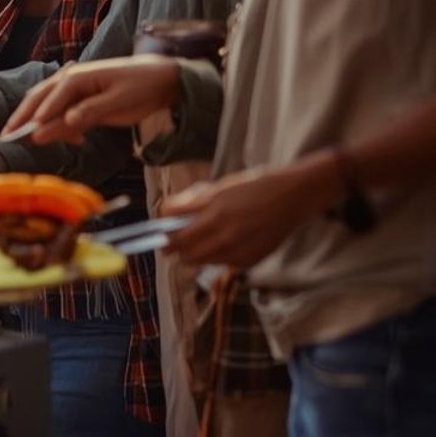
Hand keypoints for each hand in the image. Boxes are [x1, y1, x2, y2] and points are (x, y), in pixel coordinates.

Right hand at [3, 55, 181, 146]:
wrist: (161, 79)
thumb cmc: (142, 86)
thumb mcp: (119, 102)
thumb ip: (90, 112)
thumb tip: (64, 122)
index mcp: (78, 77)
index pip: (51, 98)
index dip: (37, 117)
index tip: (26, 135)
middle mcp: (71, 79)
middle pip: (39, 98)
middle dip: (23, 117)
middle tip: (7, 135)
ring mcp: (75, 89)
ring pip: (47, 105)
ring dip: (40, 123)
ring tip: (32, 141)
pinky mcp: (82, 99)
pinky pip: (63, 112)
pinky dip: (60, 126)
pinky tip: (72, 139)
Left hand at [161, 158, 337, 267]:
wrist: (293, 196)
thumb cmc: (254, 186)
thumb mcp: (218, 188)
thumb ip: (190, 203)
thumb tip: (165, 213)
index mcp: (213, 212)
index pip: (175, 234)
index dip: (162, 236)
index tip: (158, 234)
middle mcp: (225, 234)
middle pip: (185, 253)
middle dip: (175, 248)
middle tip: (171, 242)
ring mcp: (239, 250)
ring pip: (202, 261)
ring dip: (194, 254)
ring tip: (197, 242)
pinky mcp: (251, 260)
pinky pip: (223, 264)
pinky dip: (216, 258)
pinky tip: (222, 245)